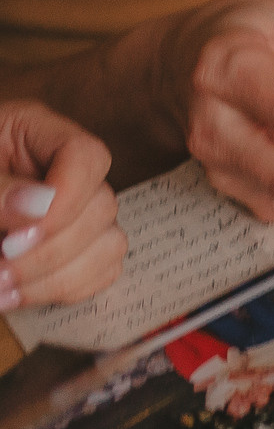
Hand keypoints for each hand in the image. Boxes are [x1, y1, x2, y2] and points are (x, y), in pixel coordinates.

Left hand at [0, 102, 122, 308]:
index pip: (86, 155)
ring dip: (55, 277)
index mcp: (31, 133)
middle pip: (101, 205)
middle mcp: (62, 170)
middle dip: (50, 249)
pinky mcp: (74, 247)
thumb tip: (40, 208)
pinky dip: (65, 289)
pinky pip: (100, 271)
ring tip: (1, 292)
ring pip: (108, 245)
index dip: (68, 197)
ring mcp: (73, 211)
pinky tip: (18, 295)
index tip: (20, 236)